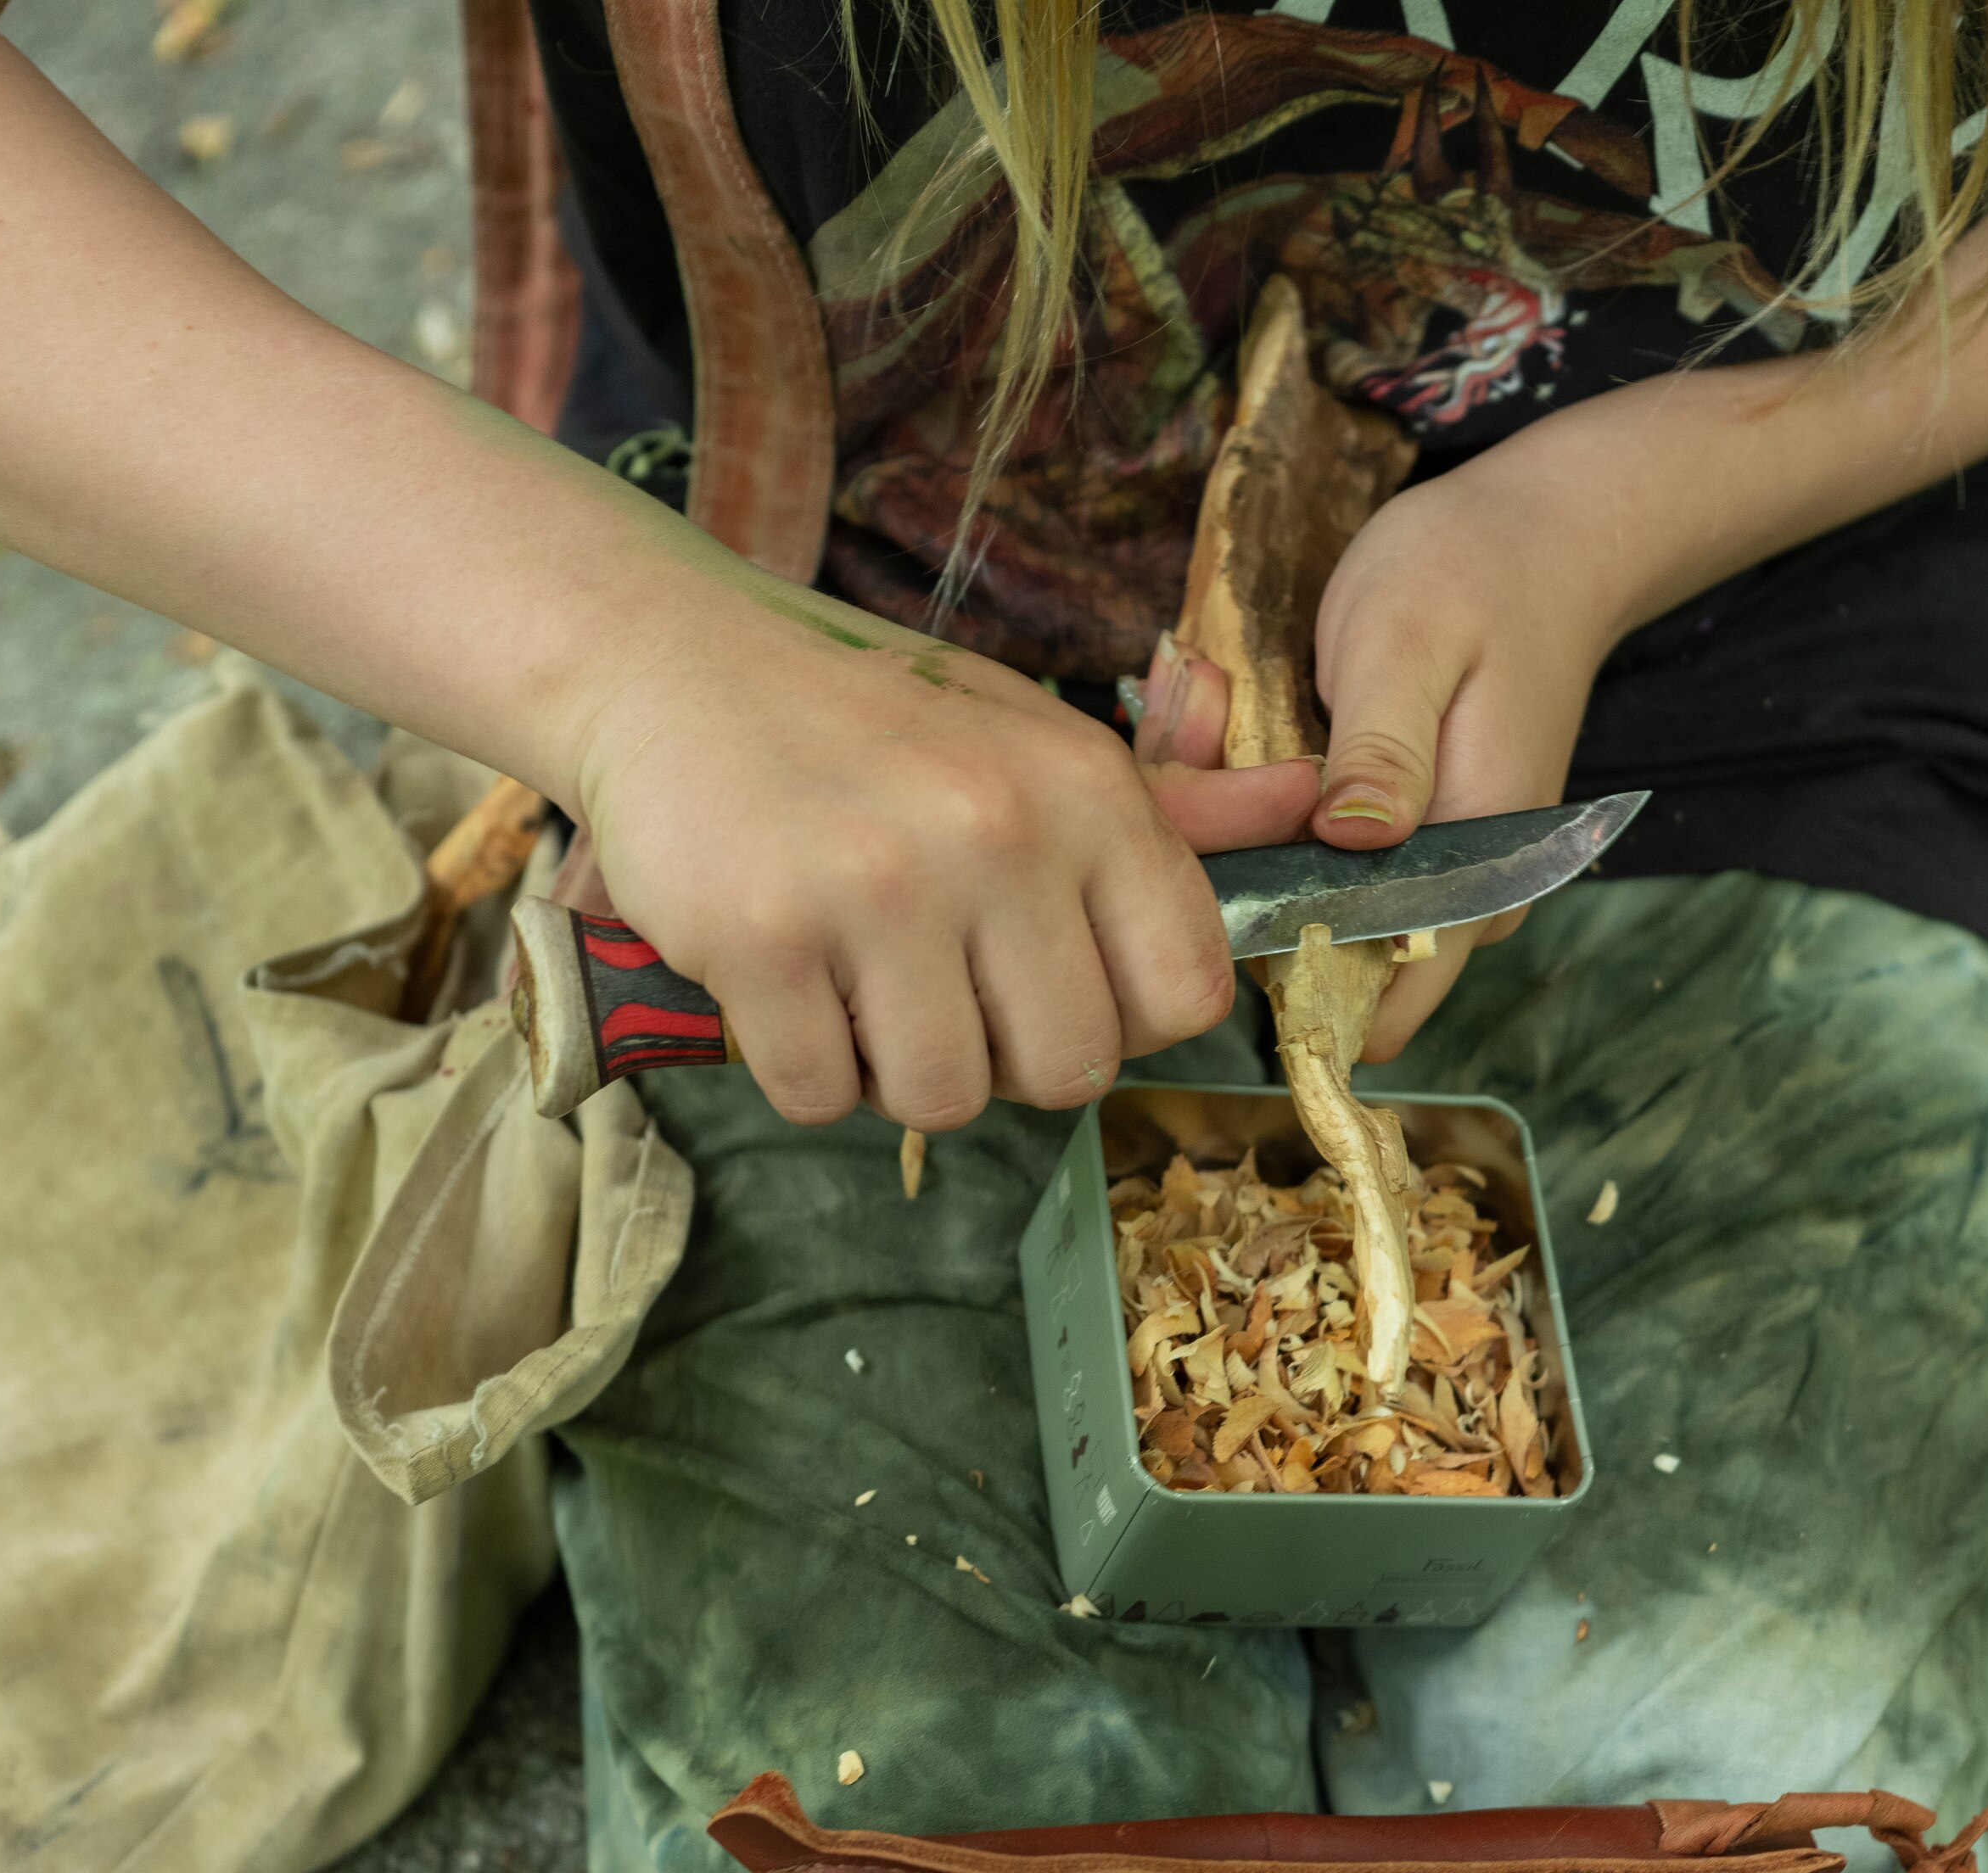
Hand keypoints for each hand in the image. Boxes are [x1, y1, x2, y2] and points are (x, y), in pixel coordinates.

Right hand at [569, 572, 1319, 1128]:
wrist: (667, 660)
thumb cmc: (873, 717)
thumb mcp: (1035, 738)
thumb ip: (1174, 805)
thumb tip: (1319, 810)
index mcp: (1087, 792)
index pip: (1185, 995)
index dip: (1122, 1020)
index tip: (1054, 986)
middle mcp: (998, 833)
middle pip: (1068, 1070)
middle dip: (1006, 1060)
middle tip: (939, 991)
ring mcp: (877, 887)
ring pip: (944, 1098)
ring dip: (897, 1071)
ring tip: (860, 983)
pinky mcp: (761, 936)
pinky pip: (821, 1094)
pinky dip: (802, 1068)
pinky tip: (785, 983)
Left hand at [1138, 460, 1621, 1061]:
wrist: (1540, 540)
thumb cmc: (1474, 578)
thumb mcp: (1409, 642)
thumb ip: (1382, 749)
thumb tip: (1352, 840)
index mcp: (1470, 877)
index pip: (1373, 1006)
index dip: (1275, 966)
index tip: (1212, 862)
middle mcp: (1453, 902)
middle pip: (1312, 956)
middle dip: (1235, 870)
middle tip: (1196, 730)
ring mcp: (1424, 874)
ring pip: (1297, 900)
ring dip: (1236, 826)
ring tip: (1210, 703)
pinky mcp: (1395, 840)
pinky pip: (1306, 854)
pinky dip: (1256, 801)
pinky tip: (1233, 713)